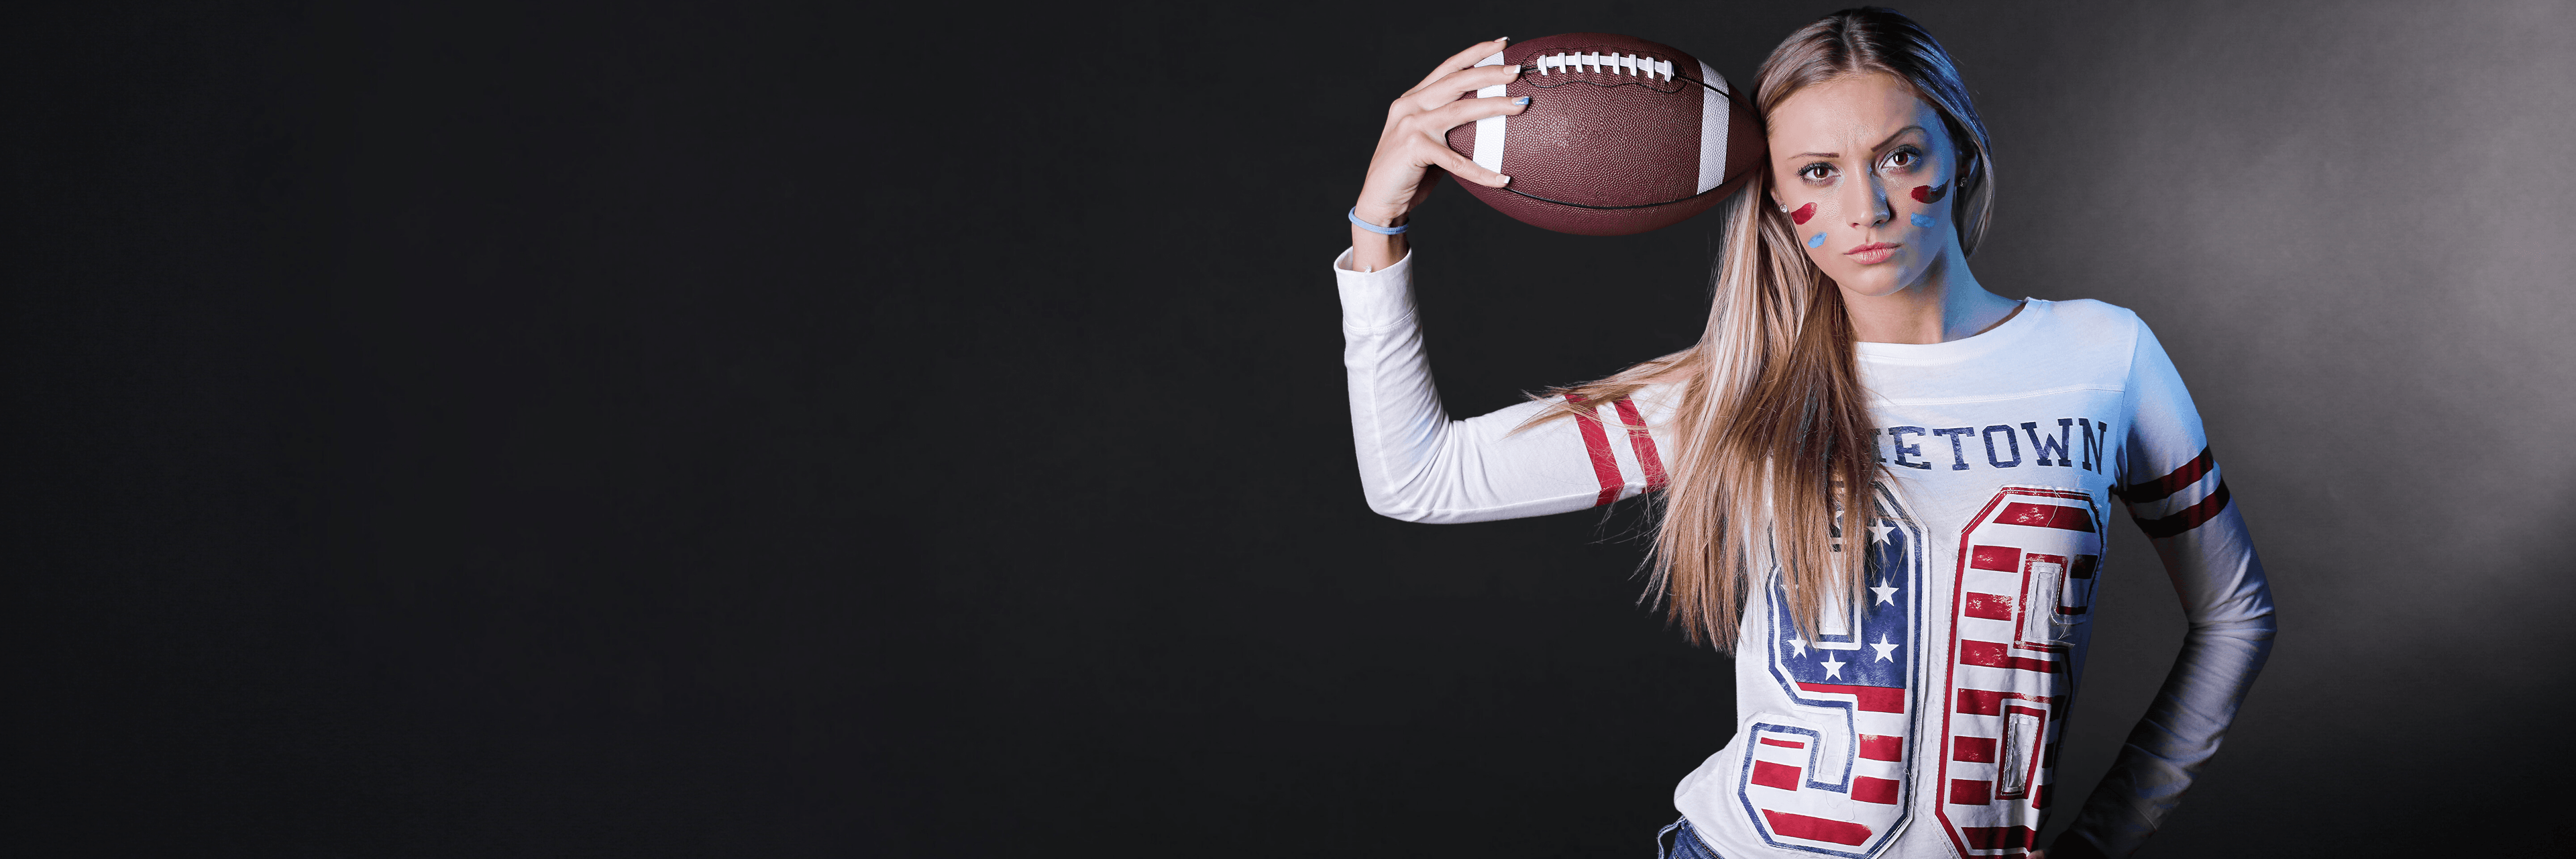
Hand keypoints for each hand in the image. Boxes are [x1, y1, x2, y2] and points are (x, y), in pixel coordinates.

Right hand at [1349, 38, 1527, 270]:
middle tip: (1517, 70)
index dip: (1476, 53)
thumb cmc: (1408, 173)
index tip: (1502, 44)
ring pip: (1460, 110)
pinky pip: (1456, 161)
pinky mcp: (1414, 149)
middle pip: (1456, 80)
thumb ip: (1449, 128)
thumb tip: (1490, 125)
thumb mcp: (1428, 142)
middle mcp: (1410, 105)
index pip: (1448, 67)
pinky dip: (1481, 172)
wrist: (1378, 201)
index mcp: (1413, 99)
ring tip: (1521, 105)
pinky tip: (1502, 179)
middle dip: (1489, 71)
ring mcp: (1410, 125)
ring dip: (1494, 105)